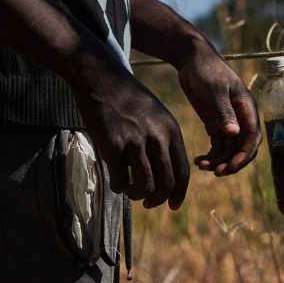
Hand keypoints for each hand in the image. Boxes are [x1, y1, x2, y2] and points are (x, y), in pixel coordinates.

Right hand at [70, 51, 189, 209]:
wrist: (101, 77)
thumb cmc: (127, 98)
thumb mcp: (156, 116)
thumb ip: (163, 141)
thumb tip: (165, 174)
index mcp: (171, 132)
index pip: (182, 172)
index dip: (179, 193)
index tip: (172, 205)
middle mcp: (157, 138)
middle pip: (166, 183)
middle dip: (157, 199)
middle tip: (147, 203)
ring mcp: (135, 142)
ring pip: (144, 186)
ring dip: (137, 195)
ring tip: (130, 191)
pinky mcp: (113, 144)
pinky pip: (120, 180)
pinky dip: (119, 187)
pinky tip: (116, 182)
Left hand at [176, 46, 260, 176]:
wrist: (192, 59)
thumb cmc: (206, 69)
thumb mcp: (215, 90)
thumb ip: (224, 112)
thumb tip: (234, 134)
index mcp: (247, 109)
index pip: (252, 138)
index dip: (244, 155)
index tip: (230, 166)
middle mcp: (240, 118)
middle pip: (242, 148)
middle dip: (231, 162)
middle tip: (215, 172)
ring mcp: (228, 122)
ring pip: (229, 150)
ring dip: (218, 161)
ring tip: (201, 165)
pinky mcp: (215, 123)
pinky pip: (218, 145)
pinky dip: (211, 155)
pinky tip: (199, 160)